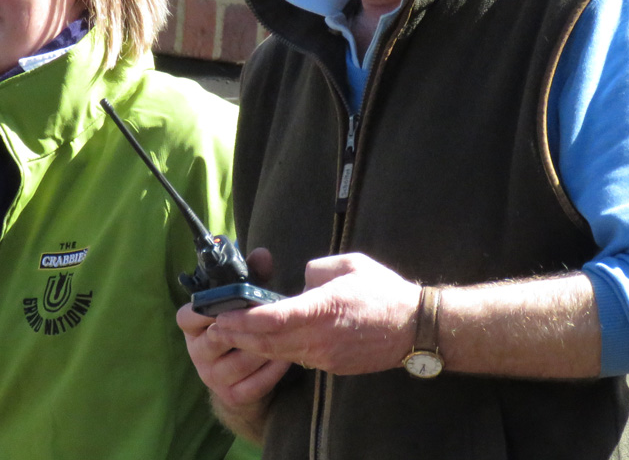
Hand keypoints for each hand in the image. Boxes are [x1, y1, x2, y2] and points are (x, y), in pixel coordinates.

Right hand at [176, 248, 289, 439]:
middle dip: (241, 328)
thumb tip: (262, 254)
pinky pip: (254, 384)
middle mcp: (198, 352)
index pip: (186, 317)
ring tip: (282, 337)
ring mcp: (213, 377)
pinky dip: (272, 371)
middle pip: (214, 340)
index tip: (224, 302)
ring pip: (237, 363)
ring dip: (261, 349)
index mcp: (193, 327)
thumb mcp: (243, 299)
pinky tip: (287, 358)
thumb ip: (252, 275)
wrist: (243, 376)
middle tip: (263, 318)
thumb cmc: (241, 326)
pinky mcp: (232, 395)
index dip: (202, 311)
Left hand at [209, 252, 420, 375]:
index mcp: (323, 308)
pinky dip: (274, 352)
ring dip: (252, 346)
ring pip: (279, 354)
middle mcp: (320, 337)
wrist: (415, 327)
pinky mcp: (332, 365)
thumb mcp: (348, 264)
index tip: (221, 316)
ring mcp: (326, 355)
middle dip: (237, 336)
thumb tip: (300, 283)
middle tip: (213, 328)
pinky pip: (296, 358)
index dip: (242, 320)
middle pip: (268, 342)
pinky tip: (263, 344)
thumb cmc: (383, 291)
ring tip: (230, 336)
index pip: (273, 318)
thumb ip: (315, 270)